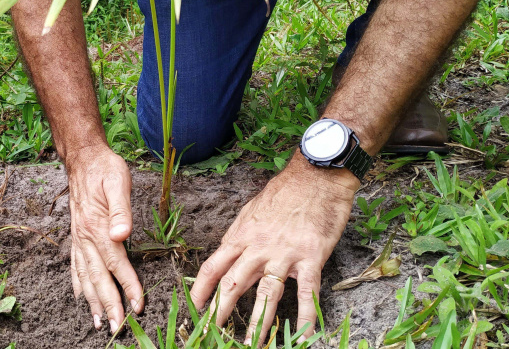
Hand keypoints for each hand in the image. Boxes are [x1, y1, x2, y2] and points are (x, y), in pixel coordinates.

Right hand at [67, 145, 143, 331]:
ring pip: (85, 276)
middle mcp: (85, 237)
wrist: (83, 158)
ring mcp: (78, 238)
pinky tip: (81, 298)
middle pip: (99, 277)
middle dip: (109, 304)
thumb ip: (121, 210)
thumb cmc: (105, 169)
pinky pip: (75, 266)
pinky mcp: (77, 236)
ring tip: (99, 322)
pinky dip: (78, 285)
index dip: (128, 285)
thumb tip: (122, 234)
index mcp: (98, 226)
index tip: (138, 305)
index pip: (116, 262)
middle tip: (117, 328)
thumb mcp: (117, 182)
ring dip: (93, 301)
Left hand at [189, 157, 357, 344]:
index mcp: (241, 236)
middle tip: (211, 335)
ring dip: (257, 323)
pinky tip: (303, 335)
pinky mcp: (311, 257)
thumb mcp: (252, 211)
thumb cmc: (285, 192)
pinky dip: (305, 316)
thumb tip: (228, 251)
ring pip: (266, 294)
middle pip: (233, 285)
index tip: (192, 308)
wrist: (316, 177)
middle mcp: (258, 248)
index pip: (213, 267)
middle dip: (220, 313)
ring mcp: (284, 254)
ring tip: (249, 345)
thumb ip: (241, 234)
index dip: (200, 290)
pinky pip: (306, 292)